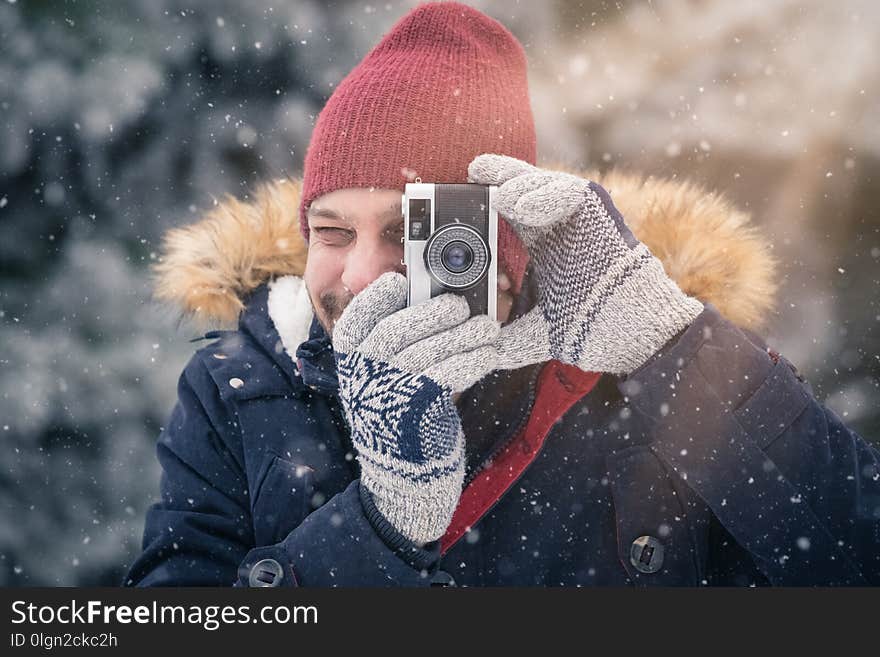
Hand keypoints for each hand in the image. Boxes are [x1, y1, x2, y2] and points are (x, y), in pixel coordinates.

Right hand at [332, 272, 499, 543]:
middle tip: (460, 304)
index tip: (399, 281)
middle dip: (430, 313)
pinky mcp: (415, 416)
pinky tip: (489, 354)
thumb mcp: (390, 378)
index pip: (354, 323)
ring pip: (425, 353)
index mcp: (352, 364)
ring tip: (488, 328)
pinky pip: (445, 377)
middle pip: (393, 332)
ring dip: (462, 336)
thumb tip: (438, 298)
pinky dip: (470, 362)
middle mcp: (363, 380)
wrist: (408, 475)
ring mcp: (387, 399)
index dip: (375, 299)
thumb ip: (404, 341)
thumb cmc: (404, 413)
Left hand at [468, 154, 703, 375]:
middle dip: (497, 177)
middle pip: (522, 188)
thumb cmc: (590, 331)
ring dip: (518, 184)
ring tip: (498, 198)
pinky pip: (569, 192)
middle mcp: (558, 226)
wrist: (631, 335)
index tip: (458, 198)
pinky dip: (544, 195)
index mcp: (543, 245)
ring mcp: (579, 216)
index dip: (484, 201)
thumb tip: (473, 350)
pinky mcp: (598, 212)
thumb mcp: (535, 333)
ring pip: (543, 184)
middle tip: (472, 173)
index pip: (508, 213)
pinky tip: (520, 208)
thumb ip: (505, 336)